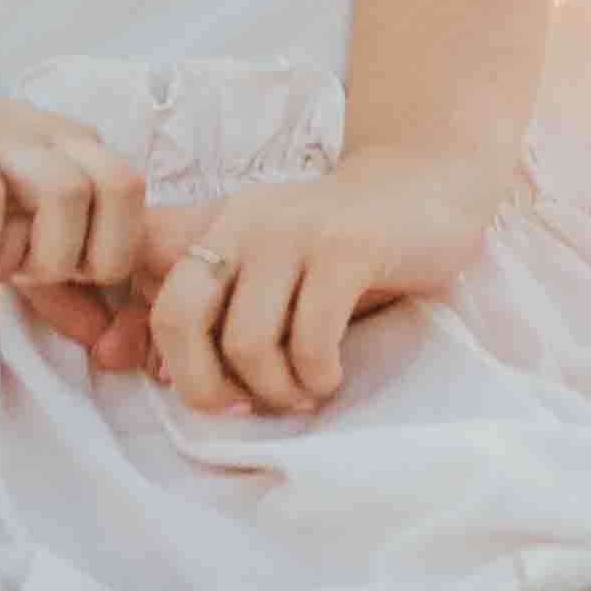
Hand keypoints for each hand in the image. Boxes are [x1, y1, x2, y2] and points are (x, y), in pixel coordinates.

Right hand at [0, 34, 154, 310]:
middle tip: (29, 275)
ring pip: (68, 192)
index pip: (138, 205)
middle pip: (124, 191)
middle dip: (90, 257)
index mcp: (70, 150)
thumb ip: (47, 279)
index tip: (52, 280)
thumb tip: (100, 335)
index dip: (109, 259)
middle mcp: (46, 136)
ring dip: (37, 253)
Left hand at [138, 144, 499, 417]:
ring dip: (275, 390)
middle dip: (204, 386)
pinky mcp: (345, 247)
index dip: (174, 365)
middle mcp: (244, 222)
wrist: (430, 185)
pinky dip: (318, 376)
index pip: (160, 302)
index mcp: (219, 227)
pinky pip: (310, 340)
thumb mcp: (275, 269)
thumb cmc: (349, 248)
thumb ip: (224, 309)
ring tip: (305, 391)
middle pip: (179, 319)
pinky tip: (333, 375)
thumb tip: (164, 377)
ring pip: (246, 342)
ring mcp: (294, 231)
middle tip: (249, 406)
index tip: (221, 395)